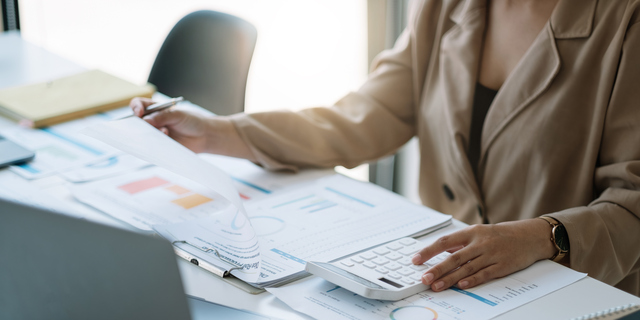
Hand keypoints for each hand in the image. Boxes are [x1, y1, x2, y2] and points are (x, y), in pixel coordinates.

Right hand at [129, 97, 255, 159]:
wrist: (204, 136)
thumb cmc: (192, 121)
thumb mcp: (178, 115)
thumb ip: (162, 117)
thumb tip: (145, 120)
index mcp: (155, 109)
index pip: (138, 104)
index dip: (136, 107)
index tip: (139, 112)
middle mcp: (152, 121)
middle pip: (136, 121)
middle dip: (139, 123)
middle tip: (147, 126)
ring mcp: (155, 134)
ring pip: (142, 135)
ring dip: (150, 134)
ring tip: (165, 133)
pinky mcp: (159, 146)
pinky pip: (151, 146)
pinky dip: (154, 144)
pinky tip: (164, 142)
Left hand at [411, 219, 556, 291]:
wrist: (529, 236)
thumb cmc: (501, 235)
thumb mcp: (479, 232)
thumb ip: (461, 242)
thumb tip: (442, 251)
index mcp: (472, 232)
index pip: (445, 241)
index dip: (429, 251)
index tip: (416, 259)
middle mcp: (480, 243)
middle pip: (454, 257)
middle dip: (437, 269)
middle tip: (424, 277)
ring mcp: (491, 255)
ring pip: (467, 268)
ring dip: (450, 278)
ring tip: (436, 286)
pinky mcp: (502, 266)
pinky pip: (484, 274)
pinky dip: (472, 280)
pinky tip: (461, 286)